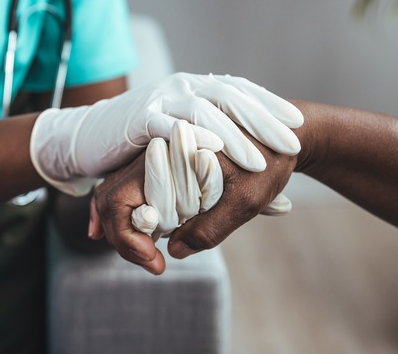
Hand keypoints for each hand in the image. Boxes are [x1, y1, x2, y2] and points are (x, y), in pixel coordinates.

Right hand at [30, 73, 302, 195]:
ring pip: (202, 112)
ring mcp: (160, 99)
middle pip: (229, 97)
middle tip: (290, 141)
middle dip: (261, 119)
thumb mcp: (187, 144)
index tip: (296, 124)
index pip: (239, 92)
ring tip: (257, 159)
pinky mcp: (138, 119)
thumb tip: (270, 185)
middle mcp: (182, 87)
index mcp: (196, 88)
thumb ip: (221, 160)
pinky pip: (167, 125)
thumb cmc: (146, 144)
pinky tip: (210, 153)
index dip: (268, 106)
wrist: (90, 135)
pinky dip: (189, 138)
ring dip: (231, 135)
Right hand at [91, 132, 296, 273]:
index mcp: (170, 152)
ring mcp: (157, 155)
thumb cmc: (270, 164)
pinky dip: (128, 214)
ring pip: (116, 192)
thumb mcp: (246, 201)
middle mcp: (156, 150)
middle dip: (121, 235)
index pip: (120, 199)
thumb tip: (173, 250)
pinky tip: (138, 235)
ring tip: (143, 253)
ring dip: (122, 226)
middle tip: (150, 262)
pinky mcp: (164, 162)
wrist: (287, 134)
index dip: (128, 238)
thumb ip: (209, 228)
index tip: (156, 262)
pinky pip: (131, 189)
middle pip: (110, 196)